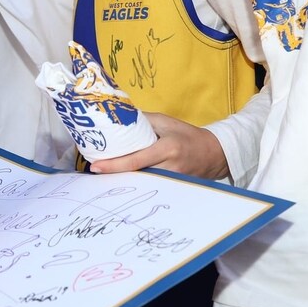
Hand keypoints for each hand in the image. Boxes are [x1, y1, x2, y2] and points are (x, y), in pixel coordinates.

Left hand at [88, 112, 228, 179]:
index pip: (136, 160)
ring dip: (123, 180)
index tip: (95, 167)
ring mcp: (172, 181)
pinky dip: (136, 183)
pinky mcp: (173, 188)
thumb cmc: (186, 134)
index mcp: (167, 148)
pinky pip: (151, 186)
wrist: (213, 153)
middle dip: (115, 174)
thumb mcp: (165, 121)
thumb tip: (117, 118)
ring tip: (104, 176)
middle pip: (136, 175)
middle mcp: (170, 167)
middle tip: (93, 171)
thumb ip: (142, 121)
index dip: (114, 165)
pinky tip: (123, 180)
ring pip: (142, 183)